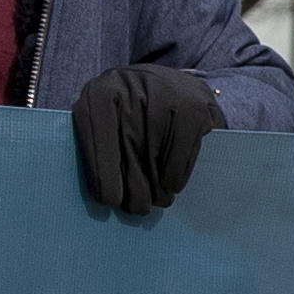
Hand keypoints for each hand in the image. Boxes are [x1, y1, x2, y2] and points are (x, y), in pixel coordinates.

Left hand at [71, 63, 219, 216]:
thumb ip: (98, 151)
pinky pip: (181, 158)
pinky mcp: (195, 109)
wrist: (169, 84)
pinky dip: (175, 177)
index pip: (99, 137)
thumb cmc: (129, 113)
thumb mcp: (104, 122)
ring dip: (156, 188)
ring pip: (157, 158)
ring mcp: (167, 95)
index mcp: (101, 92)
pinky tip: (171, 183)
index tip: (109, 200)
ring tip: (156, 199)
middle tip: (137, 209)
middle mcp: (132, 87)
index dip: (103, 172)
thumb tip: (109, 197)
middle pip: (129, 151)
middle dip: (133, 188)